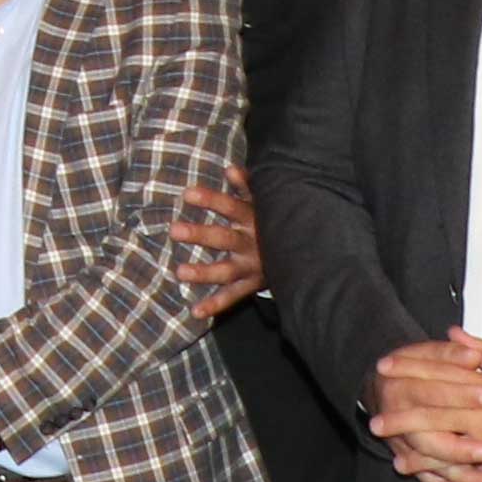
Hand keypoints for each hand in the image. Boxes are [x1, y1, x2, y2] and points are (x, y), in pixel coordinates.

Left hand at [174, 165, 262, 319]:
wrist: (308, 251)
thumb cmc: (276, 219)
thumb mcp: (265, 201)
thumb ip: (248, 185)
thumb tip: (230, 169)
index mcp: (253, 219)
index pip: (230, 207)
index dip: (211, 200)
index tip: (187, 194)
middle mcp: (252, 243)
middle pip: (224, 239)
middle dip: (200, 235)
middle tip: (173, 230)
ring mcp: (252, 266)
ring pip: (227, 271)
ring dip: (204, 273)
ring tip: (180, 273)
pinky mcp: (253, 284)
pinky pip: (234, 296)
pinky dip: (216, 305)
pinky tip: (196, 312)